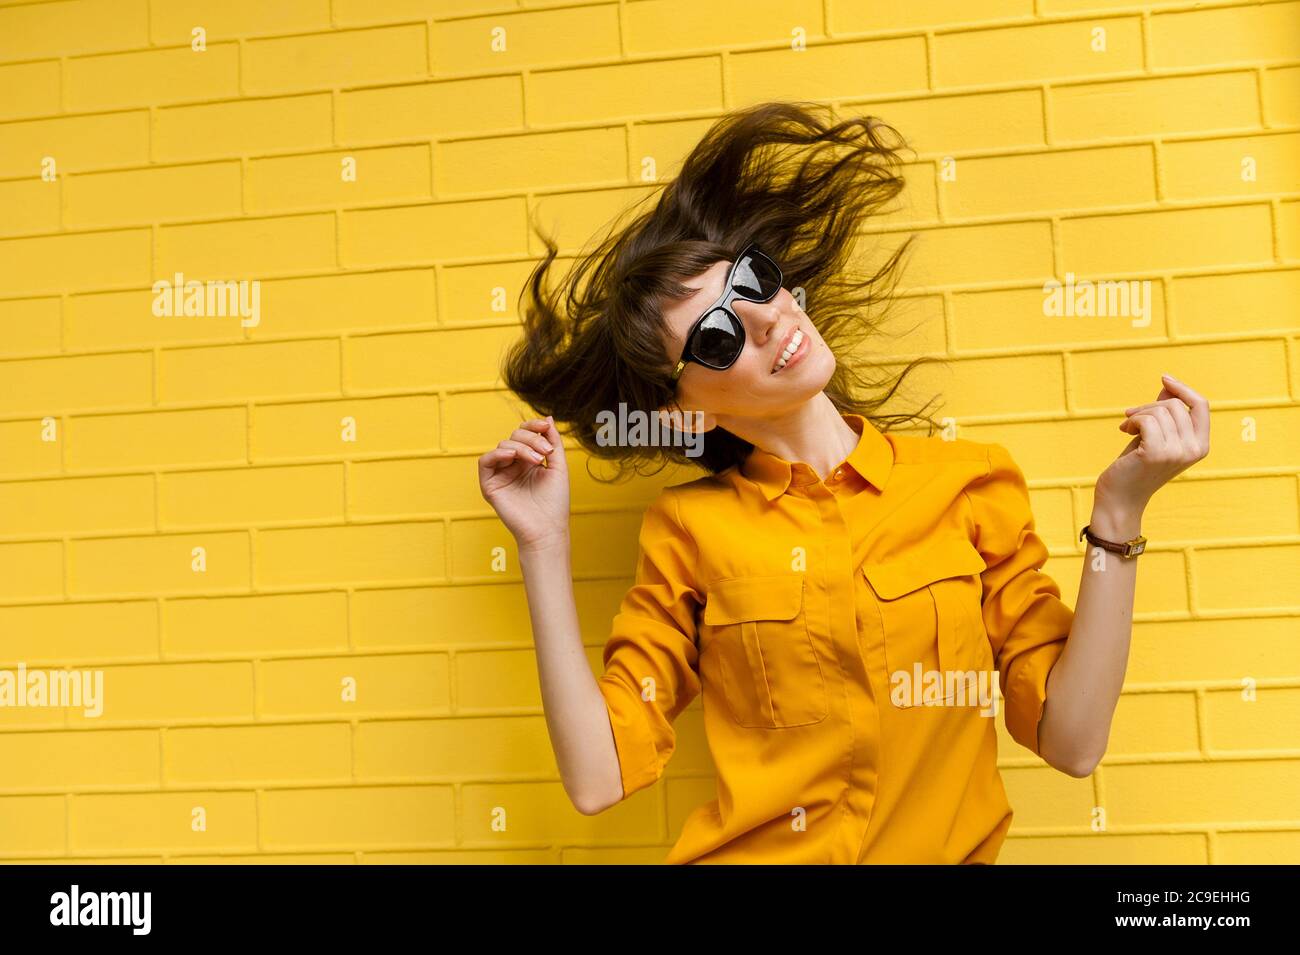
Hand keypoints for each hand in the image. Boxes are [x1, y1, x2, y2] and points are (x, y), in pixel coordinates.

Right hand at [477, 415, 570, 550]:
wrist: (548, 529)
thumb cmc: (555, 503)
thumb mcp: (559, 466)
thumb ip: (553, 442)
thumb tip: (547, 419)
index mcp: (529, 461)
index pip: (526, 435)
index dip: (533, 426)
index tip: (545, 426)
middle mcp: (514, 465)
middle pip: (515, 437)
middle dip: (531, 439)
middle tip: (545, 452)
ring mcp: (501, 474)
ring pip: (503, 445)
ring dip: (521, 446)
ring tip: (536, 459)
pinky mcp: (490, 485)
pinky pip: (485, 461)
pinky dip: (497, 453)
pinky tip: (512, 456)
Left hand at [1096, 374, 1209, 512]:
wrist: (1121, 497)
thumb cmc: (1137, 465)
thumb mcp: (1156, 435)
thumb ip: (1165, 413)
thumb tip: (1168, 384)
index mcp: (1201, 445)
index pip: (1202, 405)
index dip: (1183, 388)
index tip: (1164, 377)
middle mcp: (1194, 449)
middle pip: (1175, 405)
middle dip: (1149, 406)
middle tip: (1132, 418)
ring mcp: (1178, 452)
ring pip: (1159, 410)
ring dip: (1137, 414)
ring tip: (1128, 428)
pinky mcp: (1157, 453)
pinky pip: (1146, 419)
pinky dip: (1132, 420)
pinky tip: (1124, 431)